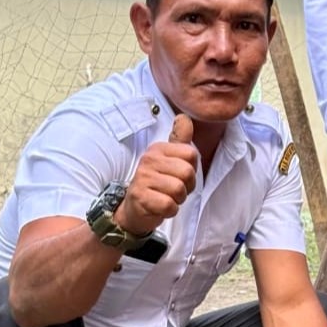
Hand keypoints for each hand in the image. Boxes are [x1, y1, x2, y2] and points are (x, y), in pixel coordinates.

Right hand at [114, 114, 196, 233]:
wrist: (135, 209)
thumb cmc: (158, 184)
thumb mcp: (170, 160)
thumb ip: (179, 139)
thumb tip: (183, 117)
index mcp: (158, 149)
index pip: (192, 154)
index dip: (192, 170)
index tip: (178, 175)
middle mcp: (149, 159)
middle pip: (187, 172)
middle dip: (187, 187)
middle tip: (173, 190)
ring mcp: (143, 178)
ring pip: (179, 190)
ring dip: (178, 199)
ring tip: (166, 197)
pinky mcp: (140, 197)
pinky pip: (169, 205)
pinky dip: (170, 210)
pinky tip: (160, 207)